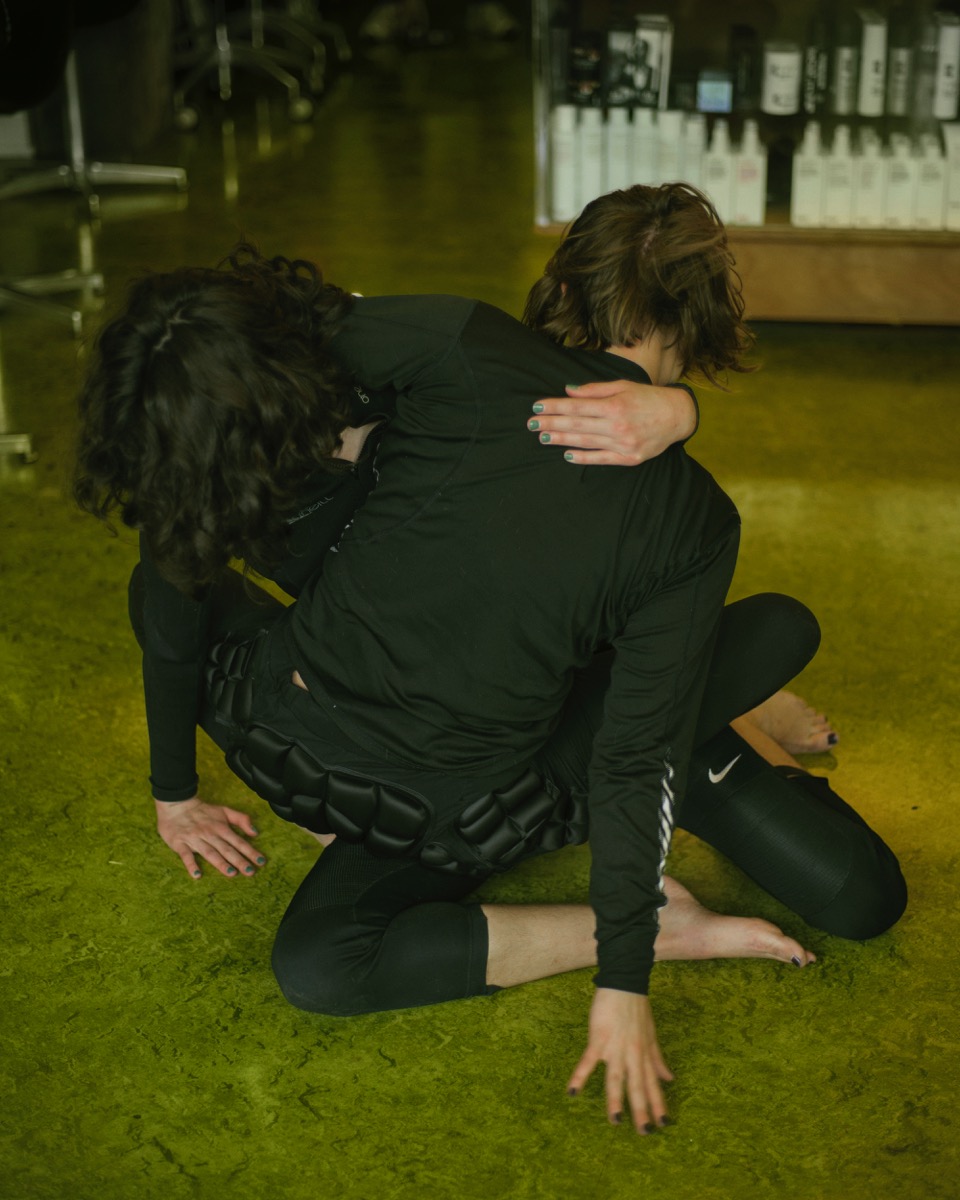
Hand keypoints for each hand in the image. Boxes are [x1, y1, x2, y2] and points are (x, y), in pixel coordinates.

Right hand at [155, 797, 265, 879]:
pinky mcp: (180, 844)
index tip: (261, 861)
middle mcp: (210, 834)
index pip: (239, 842)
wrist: (176, 804)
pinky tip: (197, 875)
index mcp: (221, 828)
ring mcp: (195, 839)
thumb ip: (241, 819)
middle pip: (227, 849)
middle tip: (251, 871)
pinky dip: (191, 865)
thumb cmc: (202, 811)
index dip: (251, 851)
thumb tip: (255, 832)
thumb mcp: (224, 810)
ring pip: (210, 853)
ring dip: (221, 863)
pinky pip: (186, 856)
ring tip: (232, 873)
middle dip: (239, 860)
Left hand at [528, 380, 696, 465]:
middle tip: (531, 424)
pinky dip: (583, 457)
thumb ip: (595, 390)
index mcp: (614, 405)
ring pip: (584, 441)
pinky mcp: (629, 458)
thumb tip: (569, 391)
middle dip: (551, 423)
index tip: (536, 406)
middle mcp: (616, 425)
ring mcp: (622, 444)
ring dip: (561, 439)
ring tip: (542, 437)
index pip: (576, 406)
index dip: (554, 406)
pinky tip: (567, 454)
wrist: (677, 417)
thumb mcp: (623, 386)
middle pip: (576, 424)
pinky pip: (601, 459)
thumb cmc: (648, 398)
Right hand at [567, 988, 673, 1132]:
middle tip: (645, 1133)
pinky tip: (572, 1091)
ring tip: (615, 1121)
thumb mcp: (652, 1035)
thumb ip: (658, 1060)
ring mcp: (616, 1047)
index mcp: (645, 1055)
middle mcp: (633, 1054)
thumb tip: (670, 1079)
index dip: (659, 1104)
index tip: (664, 1124)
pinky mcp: (599, 1038)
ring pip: (617, 1078)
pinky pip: (589, 1060)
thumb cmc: (637, 1008)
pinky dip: (580, 1076)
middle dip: (642, 1110)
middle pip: (638, 1086)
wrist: (624, 983)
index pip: (654, 1084)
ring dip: (616, 1099)